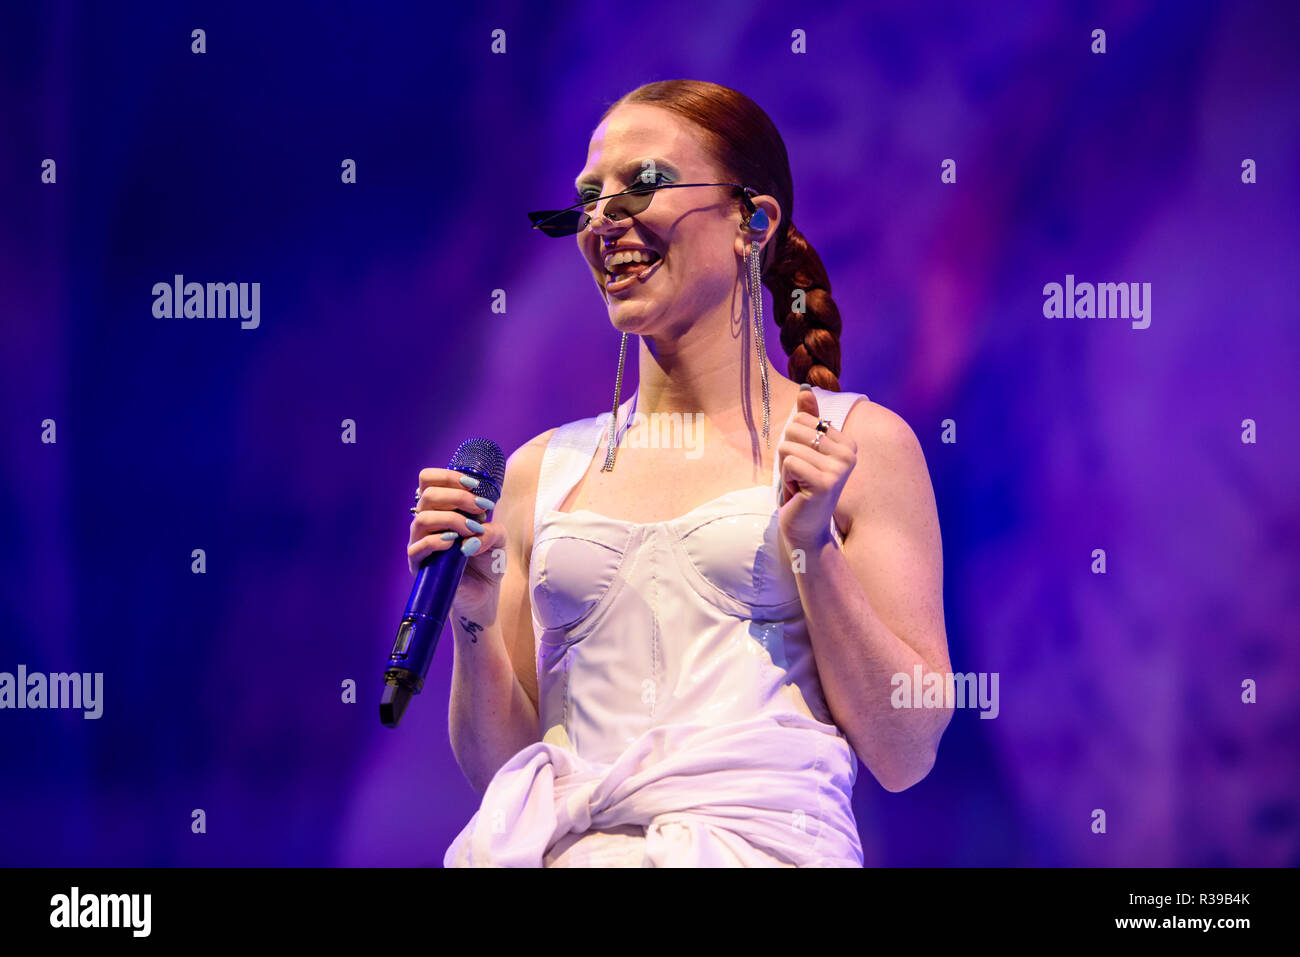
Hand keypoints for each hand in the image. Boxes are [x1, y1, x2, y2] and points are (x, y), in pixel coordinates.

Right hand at [407, 468, 506, 617]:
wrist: (484, 591)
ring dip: (451, 520)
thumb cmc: (487, 559)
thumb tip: (473, 534)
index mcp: (441, 508)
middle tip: (481, 508)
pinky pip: (418, 547)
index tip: (474, 486)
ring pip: (422, 518)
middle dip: (458, 497)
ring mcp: (419, 542)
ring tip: (471, 530)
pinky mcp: (418, 564)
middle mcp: (427, 522)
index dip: (449, 477)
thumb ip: (492, 528)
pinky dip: (438, 542)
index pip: (429, 480)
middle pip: (427, 494)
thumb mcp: (498, 537)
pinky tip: (455, 545)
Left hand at [776, 386, 857, 552]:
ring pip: (788, 447)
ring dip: (785, 470)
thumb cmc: (802, 488)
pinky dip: (786, 480)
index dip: (793, 443)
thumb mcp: (803, 449)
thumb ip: (807, 418)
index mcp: (847, 442)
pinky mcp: (826, 482)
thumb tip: (804, 387)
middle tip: (800, 477)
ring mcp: (839, 468)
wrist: (806, 528)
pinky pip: (789, 463)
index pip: (802, 418)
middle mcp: (848, 453)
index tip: (805, 465)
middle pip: (793, 429)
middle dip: (787, 455)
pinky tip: (798, 493)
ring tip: (799, 486)